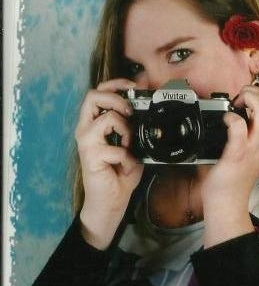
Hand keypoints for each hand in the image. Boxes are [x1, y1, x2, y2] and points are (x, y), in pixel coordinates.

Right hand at [75, 78, 143, 248]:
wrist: (111, 202)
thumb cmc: (119, 173)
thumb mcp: (132, 145)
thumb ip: (134, 128)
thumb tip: (146, 111)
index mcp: (94, 124)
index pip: (98, 93)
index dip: (115, 84)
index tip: (133, 86)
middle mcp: (86, 130)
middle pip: (92, 96)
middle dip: (117, 99)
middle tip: (130, 112)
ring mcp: (86, 143)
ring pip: (107, 118)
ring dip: (125, 129)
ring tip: (128, 146)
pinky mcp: (90, 158)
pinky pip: (116, 148)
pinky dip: (127, 158)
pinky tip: (125, 167)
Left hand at [201, 86, 258, 247]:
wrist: (228, 202)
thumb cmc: (233, 177)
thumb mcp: (246, 151)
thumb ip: (244, 134)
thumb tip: (229, 115)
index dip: (255, 94)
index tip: (239, 100)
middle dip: (253, 90)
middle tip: (238, 98)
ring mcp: (253, 146)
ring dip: (247, 98)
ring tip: (235, 104)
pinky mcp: (238, 153)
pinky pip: (239, 126)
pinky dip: (231, 118)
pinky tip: (225, 121)